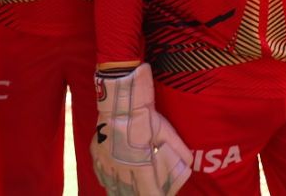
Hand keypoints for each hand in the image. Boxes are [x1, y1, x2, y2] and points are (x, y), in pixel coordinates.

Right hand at [91, 64, 191, 195]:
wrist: (121, 99)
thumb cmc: (145, 116)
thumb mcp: (166, 132)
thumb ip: (178, 149)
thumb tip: (189, 162)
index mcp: (139, 165)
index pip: (148, 192)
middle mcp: (121, 167)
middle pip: (129, 193)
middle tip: (145, 193)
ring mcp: (106, 162)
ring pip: (113, 187)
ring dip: (122, 192)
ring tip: (129, 194)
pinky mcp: (96, 153)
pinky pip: (100, 174)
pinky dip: (107, 181)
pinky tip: (111, 184)